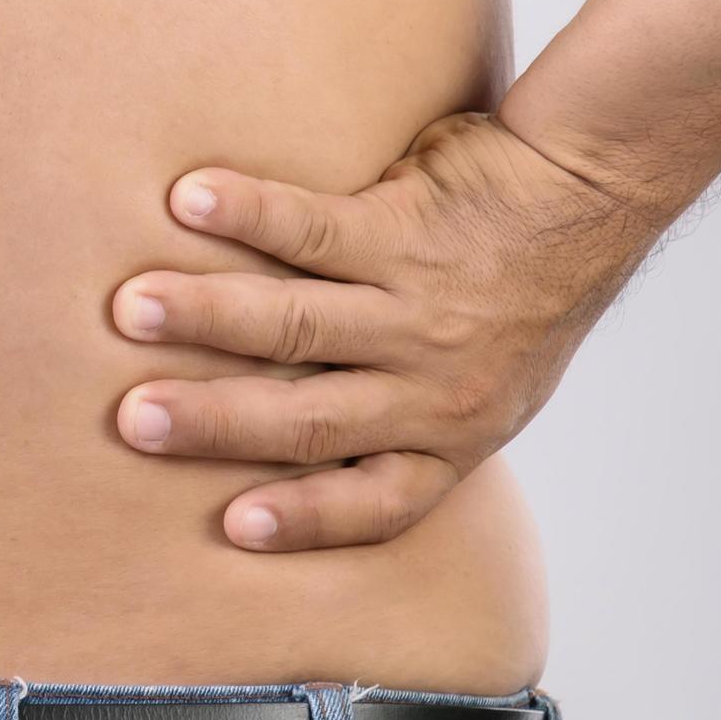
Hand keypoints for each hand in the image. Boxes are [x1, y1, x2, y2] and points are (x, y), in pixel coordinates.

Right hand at [106, 112, 663, 550]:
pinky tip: (186, 198)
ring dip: (207, 313)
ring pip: (301, 323)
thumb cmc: (515, 285)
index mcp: (455, 433)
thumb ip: (405, 408)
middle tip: (133, 421)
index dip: (306, 519)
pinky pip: (313, 226)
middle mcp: (436, 384)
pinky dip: (246, 211)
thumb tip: (297, 430)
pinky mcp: (405, 231)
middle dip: (214, 422)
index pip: (380, 500)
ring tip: (132, 308)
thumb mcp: (486, 379)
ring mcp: (420, 309)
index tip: (232, 528)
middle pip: (311, 420)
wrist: (588, 190)